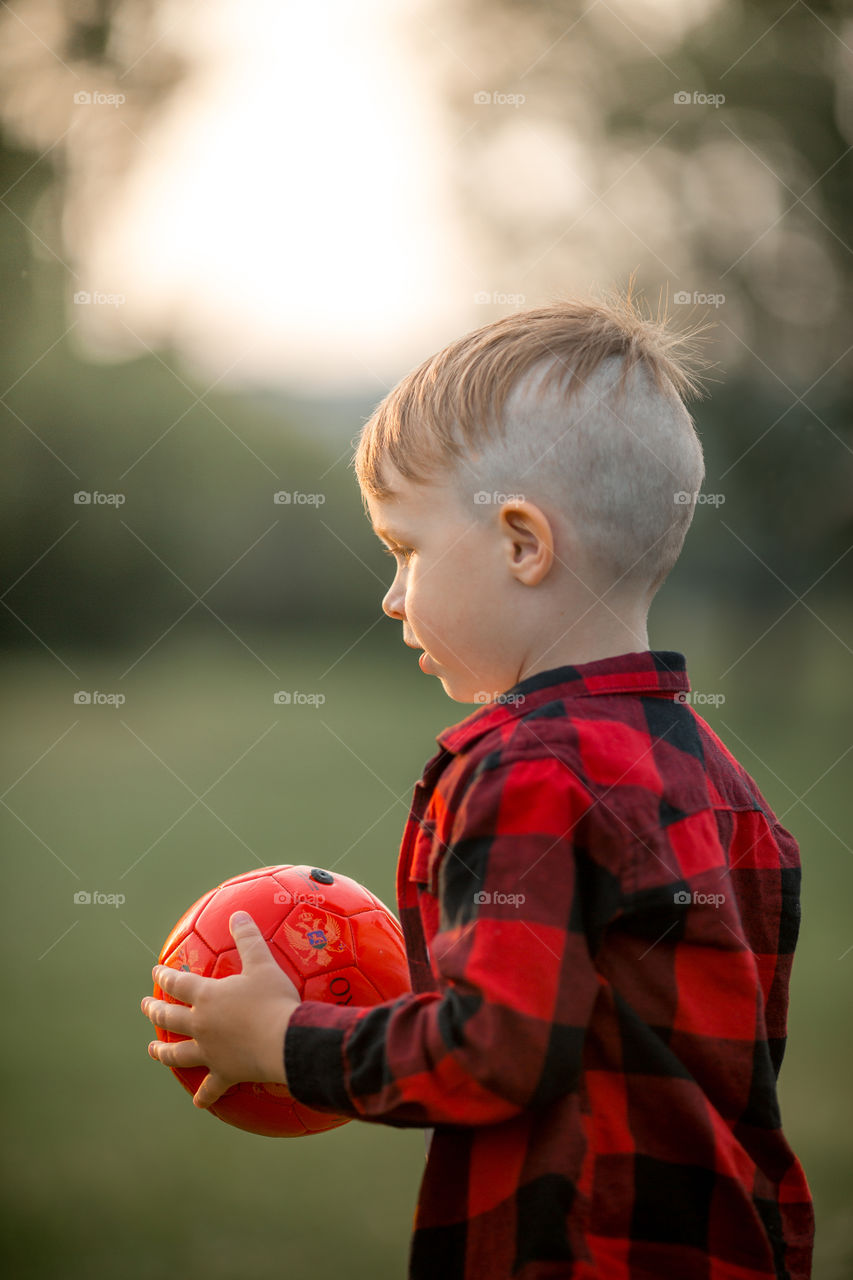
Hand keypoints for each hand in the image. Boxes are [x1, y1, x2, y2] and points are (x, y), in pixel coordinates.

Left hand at [141, 910, 300, 1109]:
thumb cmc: (273, 999)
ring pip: (178, 1053)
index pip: (178, 983)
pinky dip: (204, 1095)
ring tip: (152, 1050)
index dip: (165, 976)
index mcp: (207, 996)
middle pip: (168, 1018)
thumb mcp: (263, 963)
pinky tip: (198, 1102)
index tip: (156, 971)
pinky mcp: (224, 1073)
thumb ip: (248, 938)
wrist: (285, 1040)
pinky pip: (210, 1088)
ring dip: (163, 1052)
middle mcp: (201, 1024)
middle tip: (145, 1005)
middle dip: (154, 1010)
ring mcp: (209, 1051)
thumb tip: (238, 913)